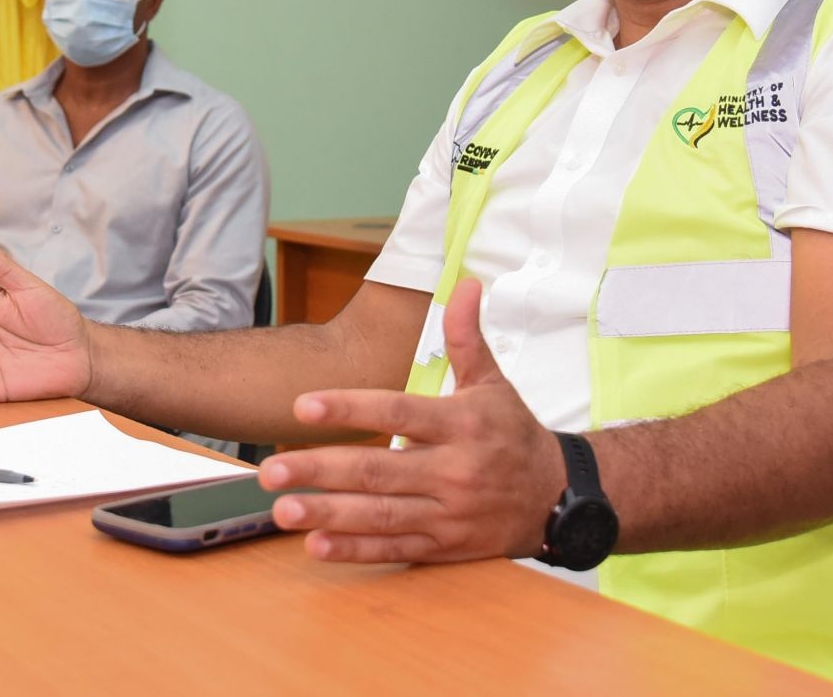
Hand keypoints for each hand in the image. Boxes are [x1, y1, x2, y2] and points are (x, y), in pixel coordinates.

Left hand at [258, 278, 564, 563]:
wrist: (561, 498)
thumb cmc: (515, 434)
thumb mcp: (494, 383)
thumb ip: (468, 337)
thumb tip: (466, 283)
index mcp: (462, 424)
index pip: (398, 412)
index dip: (349, 408)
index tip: (303, 406)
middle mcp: (454, 471)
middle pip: (379, 470)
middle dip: (321, 470)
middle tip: (271, 470)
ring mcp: (449, 514)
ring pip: (382, 514)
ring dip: (329, 514)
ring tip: (282, 510)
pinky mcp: (447, 547)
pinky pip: (396, 549)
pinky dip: (356, 550)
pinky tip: (315, 546)